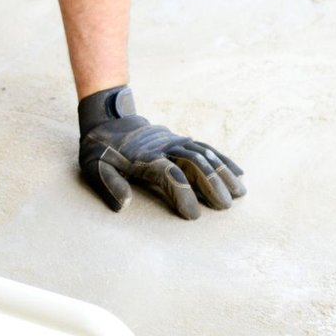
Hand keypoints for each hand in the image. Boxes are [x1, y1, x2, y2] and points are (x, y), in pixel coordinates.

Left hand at [77, 86, 245, 218]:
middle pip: (192, 163)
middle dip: (211, 184)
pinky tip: (239, 174)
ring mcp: (174, 141)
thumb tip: (124, 205)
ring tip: (240, 193)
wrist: (107, 119)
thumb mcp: (94, 167)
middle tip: (225, 206)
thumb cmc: (100, 150)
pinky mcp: (179, 139)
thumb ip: (110, 185)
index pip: (168, 174)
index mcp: (143, 157)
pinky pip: (205, 147)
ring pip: (203, 154)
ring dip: (222, 172)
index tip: (193, 215)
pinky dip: (222, 159)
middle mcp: (163, 147)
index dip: (182, 193)